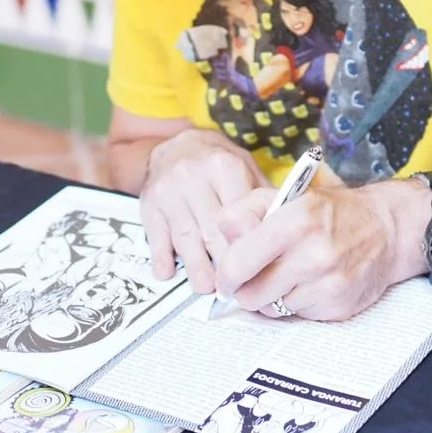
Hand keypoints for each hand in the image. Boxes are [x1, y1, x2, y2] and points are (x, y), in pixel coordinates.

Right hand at [140, 129, 270, 293]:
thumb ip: (261, 197)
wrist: (177, 144)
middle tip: (235, 287)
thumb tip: (282, 230)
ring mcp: (168, 192)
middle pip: (212, 230)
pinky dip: (162, 258)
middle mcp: (193, 177)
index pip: (238, 214)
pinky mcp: (149, 205)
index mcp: (223, 167)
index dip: (247, 244)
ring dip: (196, 268)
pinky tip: (168, 274)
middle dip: (224, 263)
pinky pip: (156, 237)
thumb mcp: (245, 167)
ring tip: (206, 288)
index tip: (256, 267)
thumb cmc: (218, 164)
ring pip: (185, 237)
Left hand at [212, 180, 429, 321]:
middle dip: (247, 289)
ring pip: (273, 309)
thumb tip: (221, 234)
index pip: (238, 262)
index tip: (226, 277)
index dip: (225, 274)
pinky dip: (297, 304)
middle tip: (254, 278)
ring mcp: (328, 284)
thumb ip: (246, 211)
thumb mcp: (285, 195)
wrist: (385, 229)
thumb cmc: (329, 212)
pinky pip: (298, 316)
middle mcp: (313, 255)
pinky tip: (309, 284)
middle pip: (251, 294)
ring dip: (273, 297)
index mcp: (295, 221)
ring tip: (288, 275)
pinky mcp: (339, 307)